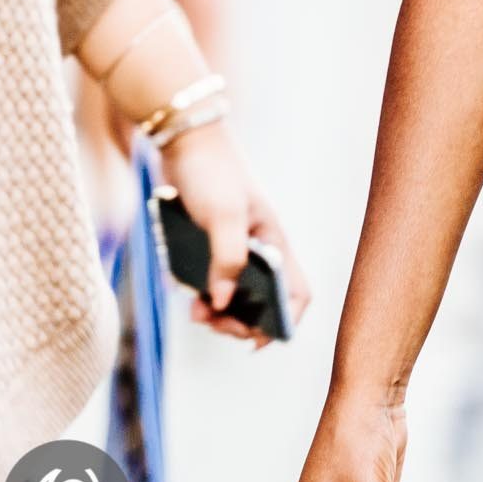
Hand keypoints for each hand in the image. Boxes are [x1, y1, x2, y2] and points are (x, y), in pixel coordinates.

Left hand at [159, 123, 312, 345]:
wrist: (186, 141)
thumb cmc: (212, 173)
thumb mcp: (223, 215)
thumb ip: (227, 258)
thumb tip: (221, 301)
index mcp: (274, 242)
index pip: (297, 292)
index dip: (284, 321)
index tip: (255, 340)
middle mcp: (260, 249)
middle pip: (263, 303)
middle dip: (239, 321)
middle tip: (210, 321)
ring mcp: (235, 248)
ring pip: (236, 296)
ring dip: (218, 312)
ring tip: (194, 311)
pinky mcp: (211, 245)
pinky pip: (212, 282)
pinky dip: (202, 295)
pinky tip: (186, 291)